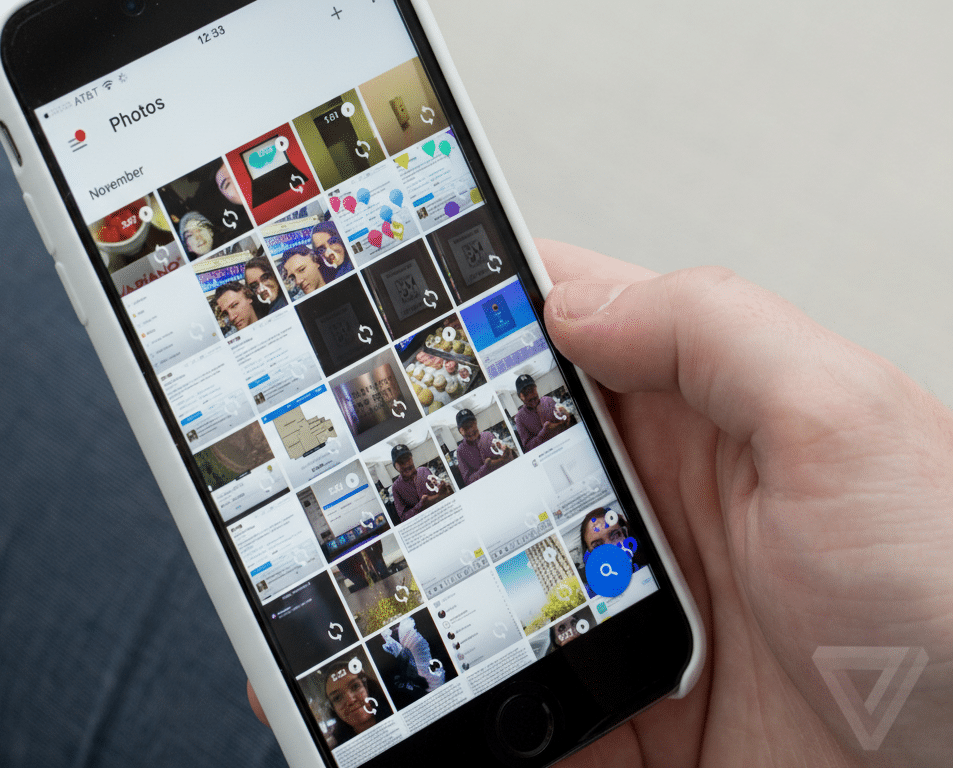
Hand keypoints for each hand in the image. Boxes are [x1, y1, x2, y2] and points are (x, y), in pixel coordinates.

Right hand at [248, 240, 951, 765]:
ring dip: (423, 579)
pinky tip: (411, 691)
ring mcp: (631, 617)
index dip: (476, 310)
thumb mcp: (849, 426)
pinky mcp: (618, 718)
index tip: (385, 310)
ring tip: (354, 576)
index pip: (566, 334)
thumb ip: (715, 335)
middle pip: (501, 463)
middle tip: (336, 456)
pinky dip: (452, 702)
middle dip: (417, 456)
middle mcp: (660, 512)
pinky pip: (509, 703)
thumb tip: (570, 296)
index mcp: (712, 419)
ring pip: (486, 579)